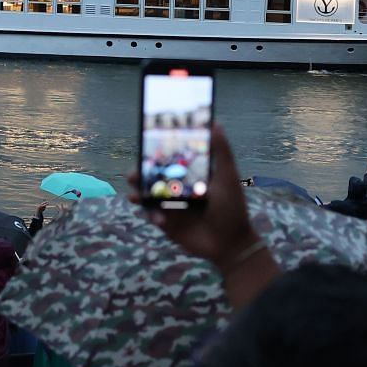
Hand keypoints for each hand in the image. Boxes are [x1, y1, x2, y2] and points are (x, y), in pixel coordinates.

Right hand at [135, 123, 256, 265]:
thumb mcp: (227, 177)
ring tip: (135, 195)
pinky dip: (152, 214)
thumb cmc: (232, 208)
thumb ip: (221, 152)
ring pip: (147, 194)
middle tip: (134, 173)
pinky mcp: (166, 222)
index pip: (169, 159)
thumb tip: (216, 123)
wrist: (230, 244)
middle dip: (140, 173)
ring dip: (138, 193)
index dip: (156, 152)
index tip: (145, 145)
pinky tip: (161, 219)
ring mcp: (170, 205)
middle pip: (152, 176)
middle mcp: (178, 187)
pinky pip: (151, 214)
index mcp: (191, 174)